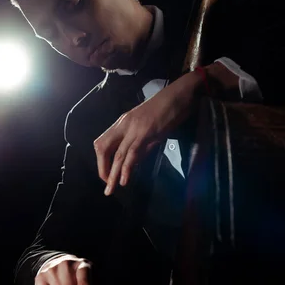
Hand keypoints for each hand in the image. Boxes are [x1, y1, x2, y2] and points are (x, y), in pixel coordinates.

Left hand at [93, 70, 203, 195]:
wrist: (182, 94)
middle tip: (107, 186)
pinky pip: (132, 153)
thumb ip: (142, 146)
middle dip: (102, 169)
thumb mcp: (151, 129)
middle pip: (102, 147)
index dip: (102, 161)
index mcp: (124, 122)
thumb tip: (134, 163)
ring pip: (117, 154)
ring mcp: (134, 128)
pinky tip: (124, 180)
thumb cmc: (170, 109)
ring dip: (112, 175)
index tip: (108, 175)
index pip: (103, 142)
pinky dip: (127, 168)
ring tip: (110, 190)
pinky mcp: (146, 132)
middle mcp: (124, 124)